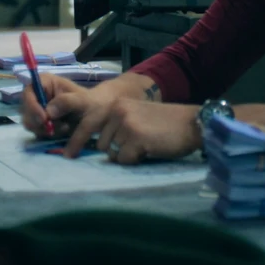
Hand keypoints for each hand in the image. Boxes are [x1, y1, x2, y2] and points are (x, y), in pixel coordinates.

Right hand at [19, 73, 83, 138]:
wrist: (93, 114)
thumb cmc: (88, 101)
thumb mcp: (81, 99)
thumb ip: (66, 102)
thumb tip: (48, 113)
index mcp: (44, 82)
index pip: (28, 92)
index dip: (32, 106)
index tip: (44, 119)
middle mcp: (37, 95)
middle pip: (25, 110)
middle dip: (39, 122)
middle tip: (54, 128)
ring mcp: (36, 110)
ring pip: (30, 123)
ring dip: (45, 130)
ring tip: (64, 128)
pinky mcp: (39, 122)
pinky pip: (36, 132)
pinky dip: (48, 135)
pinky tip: (61, 132)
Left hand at [86, 99, 203, 164]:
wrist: (192, 123)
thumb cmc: (166, 124)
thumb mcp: (137, 116)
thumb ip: (119, 125)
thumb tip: (102, 147)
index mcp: (117, 104)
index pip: (94, 128)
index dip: (90, 142)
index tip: (73, 154)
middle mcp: (118, 111)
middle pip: (102, 144)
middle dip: (117, 150)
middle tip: (138, 146)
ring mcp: (126, 124)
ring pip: (113, 154)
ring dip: (127, 155)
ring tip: (145, 146)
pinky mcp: (136, 138)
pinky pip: (124, 160)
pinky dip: (135, 160)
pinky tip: (149, 150)